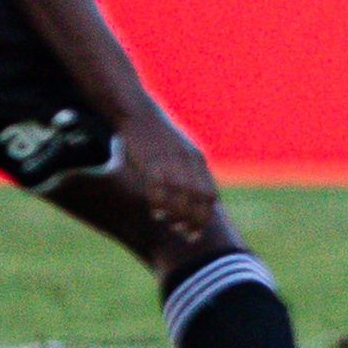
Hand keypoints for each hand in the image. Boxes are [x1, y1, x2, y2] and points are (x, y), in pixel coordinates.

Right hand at [119, 104, 220, 239]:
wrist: (137, 111)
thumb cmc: (156, 132)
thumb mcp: (179, 147)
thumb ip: (187, 167)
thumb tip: (189, 190)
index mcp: (197, 159)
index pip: (210, 194)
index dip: (205, 215)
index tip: (197, 231)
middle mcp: (188, 161)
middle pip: (200, 199)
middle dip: (195, 221)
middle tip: (187, 236)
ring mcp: (171, 162)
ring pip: (181, 197)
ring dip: (178, 216)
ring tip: (171, 226)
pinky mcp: (152, 161)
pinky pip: (159, 189)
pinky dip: (159, 205)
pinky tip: (155, 213)